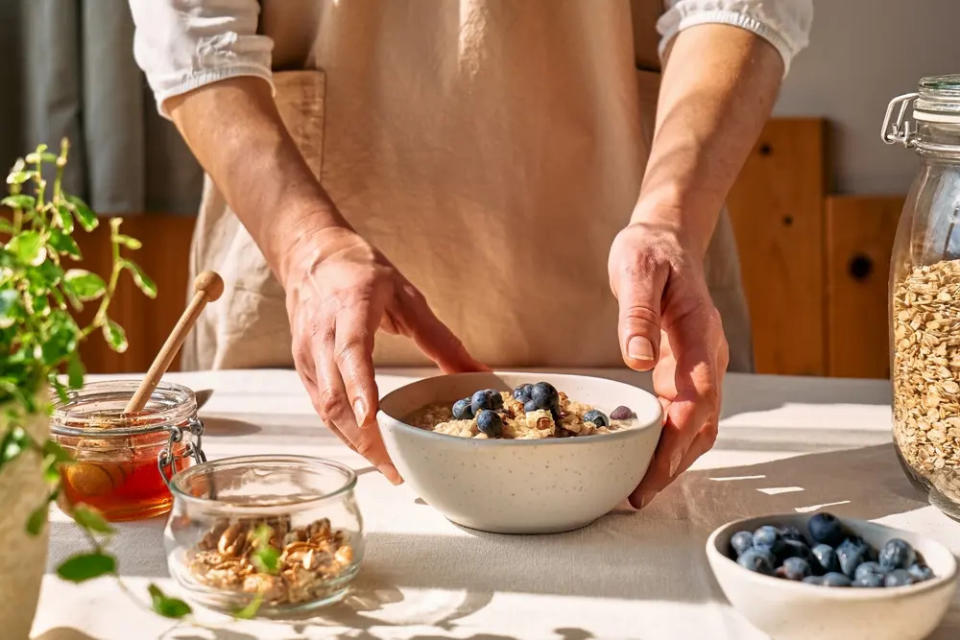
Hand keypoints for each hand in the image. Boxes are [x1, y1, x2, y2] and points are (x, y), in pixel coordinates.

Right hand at [284, 226, 484, 482]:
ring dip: (355, 443)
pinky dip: (344, 433)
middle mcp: (321, 335)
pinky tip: (369, 449)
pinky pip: (322, 408)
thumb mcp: (407, 297)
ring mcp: (307, 355)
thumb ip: (440, 338)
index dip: (360, 385)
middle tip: (397, 466)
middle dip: (364, 436)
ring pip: (326, 409)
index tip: (373, 417)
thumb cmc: (362, 272)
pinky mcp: (304, 369)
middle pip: (335, 394)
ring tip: (390, 468)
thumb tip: (479, 372)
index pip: (351, 351)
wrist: (311, 255)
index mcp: (349, 309)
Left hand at [608, 221, 728, 508]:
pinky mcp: (690, 367)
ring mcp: (703, 363)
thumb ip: (637, 313)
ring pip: (702, 423)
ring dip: (677, 458)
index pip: (694, 399)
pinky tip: (650, 457)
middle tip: (639, 496)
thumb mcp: (637, 270)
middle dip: (675, 463)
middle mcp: (708, 354)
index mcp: (699, 333)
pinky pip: (689, 412)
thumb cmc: (650, 250)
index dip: (675, 441)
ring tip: (643, 488)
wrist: (669, 235)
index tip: (652, 472)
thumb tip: (637, 359)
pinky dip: (674, 440)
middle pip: (703, 423)